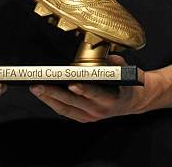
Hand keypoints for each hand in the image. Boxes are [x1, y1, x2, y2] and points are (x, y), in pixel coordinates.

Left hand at [29, 55, 149, 122]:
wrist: (136, 100)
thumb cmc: (128, 81)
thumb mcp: (124, 67)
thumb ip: (111, 62)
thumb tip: (98, 54)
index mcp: (111, 98)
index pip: (95, 94)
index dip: (83, 89)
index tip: (71, 84)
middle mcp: (100, 110)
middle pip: (73, 102)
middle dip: (54, 93)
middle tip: (38, 84)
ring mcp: (92, 116)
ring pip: (66, 109)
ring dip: (49, 99)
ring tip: (35, 88)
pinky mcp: (85, 118)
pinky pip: (66, 112)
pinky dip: (54, 103)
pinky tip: (44, 95)